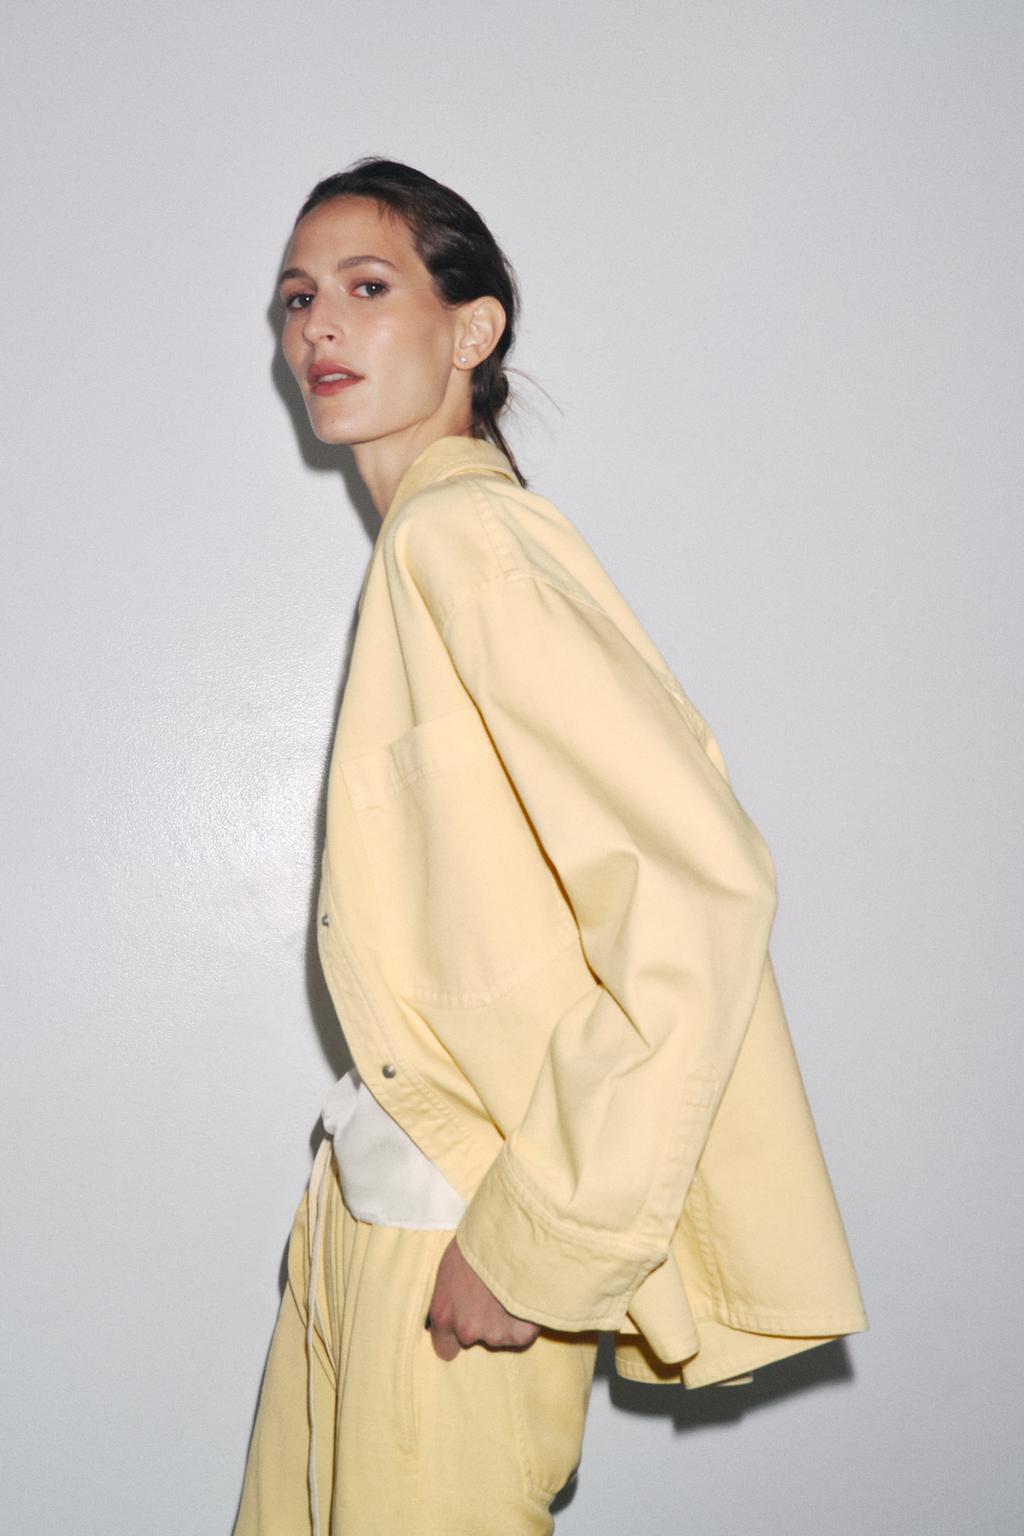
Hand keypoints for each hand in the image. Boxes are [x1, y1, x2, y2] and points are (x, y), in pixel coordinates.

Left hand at [426, 1236, 540, 1360]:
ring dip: (505, 1318)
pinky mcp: (520, 1333)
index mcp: (443, 1315)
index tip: (465, 1322)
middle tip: (492, 1294)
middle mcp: (465, 1330)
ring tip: (510, 1287)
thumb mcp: (451, 1266)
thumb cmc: (476, 1241)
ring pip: (500, 1334)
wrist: (508, 1236)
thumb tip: (458, 1299)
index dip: (456, 1336)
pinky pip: (524, 1333)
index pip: (445, 1347)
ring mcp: (494, 1334)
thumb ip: (452, 1294)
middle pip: (473, 1337)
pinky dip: (527, 1320)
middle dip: (481, 1321)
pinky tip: (525, 1295)